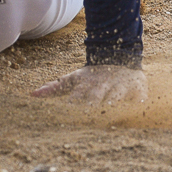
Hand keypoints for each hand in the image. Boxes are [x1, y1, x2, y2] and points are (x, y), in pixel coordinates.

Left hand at [31, 65, 146, 104]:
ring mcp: (120, 86)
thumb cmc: (92, 76)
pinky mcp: (138, 87)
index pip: (77, 96)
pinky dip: (137, 102)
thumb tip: (31, 95)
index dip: (73, 104)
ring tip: (108, 109)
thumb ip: (54, 88)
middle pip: (96, 96)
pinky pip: (139, 97)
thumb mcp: (74, 79)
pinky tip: (136, 108)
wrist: (119, 58)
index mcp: (86, 84)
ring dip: (113, 101)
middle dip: (92, 103)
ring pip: (116, 95)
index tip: (67, 112)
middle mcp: (102, 85)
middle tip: (86, 112)